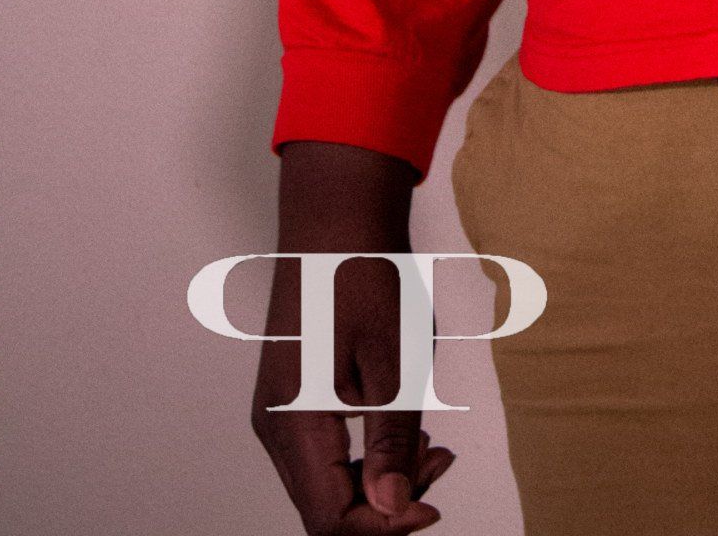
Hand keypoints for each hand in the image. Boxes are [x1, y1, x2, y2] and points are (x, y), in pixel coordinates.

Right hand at [252, 142, 455, 532]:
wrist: (337, 212)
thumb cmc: (363, 274)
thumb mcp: (393, 359)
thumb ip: (390, 442)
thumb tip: (394, 509)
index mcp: (292, 423)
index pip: (331, 520)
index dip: (384, 526)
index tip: (433, 506)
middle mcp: (276, 427)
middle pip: (325, 507)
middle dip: (386, 502)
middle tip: (441, 461)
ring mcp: (280, 411)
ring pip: (327, 481)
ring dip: (379, 477)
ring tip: (431, 442)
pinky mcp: (294, 394)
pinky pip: (326, 449)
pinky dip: (366, 450)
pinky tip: (404, 425)